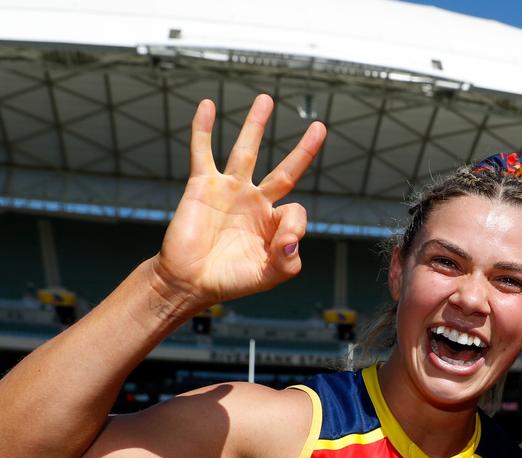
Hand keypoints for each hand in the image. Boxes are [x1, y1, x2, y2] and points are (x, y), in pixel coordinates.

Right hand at [154, 95, 326, 307]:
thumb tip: (292, 238)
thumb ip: (289, 260)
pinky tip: (208, 105)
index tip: (283, 244)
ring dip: (256, 124)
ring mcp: (230, 190)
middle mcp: (255, 202)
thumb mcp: (269, 276)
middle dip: (303, 149)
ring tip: (266, 100)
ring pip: (247, 150)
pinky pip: (203, 151)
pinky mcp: (203, 185)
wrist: (189, 281)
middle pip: (285, 170)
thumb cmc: (229, 280)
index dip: (295, 226)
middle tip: (318, 126)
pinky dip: (203, 128)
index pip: (297, 210)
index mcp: (273, 223)